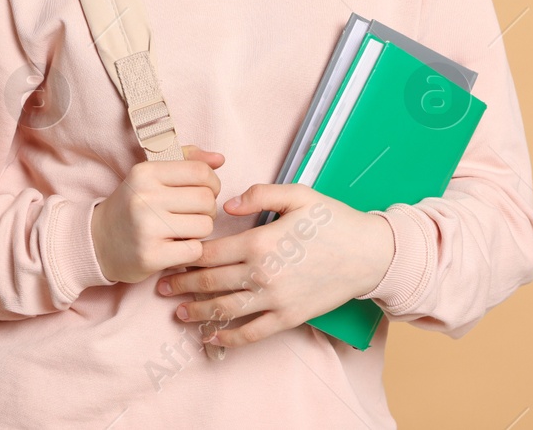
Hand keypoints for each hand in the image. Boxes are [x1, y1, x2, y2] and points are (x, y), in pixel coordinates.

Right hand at [90, 145, 224, 284]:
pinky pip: (195, 251)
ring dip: (200, 231)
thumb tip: (220, 159)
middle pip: (206, 200)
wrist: (97, 242)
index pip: (200, 172)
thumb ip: (186, 161)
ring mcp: (147, 228)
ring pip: (205, 226)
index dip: (212, 183)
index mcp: (146, 172)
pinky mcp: (151, 256)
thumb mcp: (151, 176)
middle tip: (194, 215)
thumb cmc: (133, 205)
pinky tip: (176, 248)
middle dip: (208, 209)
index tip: (205, 192)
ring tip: (183, 231)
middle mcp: (145, 197)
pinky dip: (191, 250)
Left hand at [156, 183, 394, 348]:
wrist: (370, 254)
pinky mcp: (289, 317)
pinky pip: (252, 332)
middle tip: (162, 288)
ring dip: (198, 313)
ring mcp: (276, 300)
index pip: (211, 253)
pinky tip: (211, 338)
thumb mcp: (299, 194)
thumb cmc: (334, 220)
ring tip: (178, 313)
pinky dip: (229, 337)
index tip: (171, 257)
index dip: (186, 257)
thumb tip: (228, 205)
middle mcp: (263, 274)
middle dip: (183, 286)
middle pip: (211, 283)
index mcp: (261, 241)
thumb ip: (260, 194)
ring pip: (226, 310)